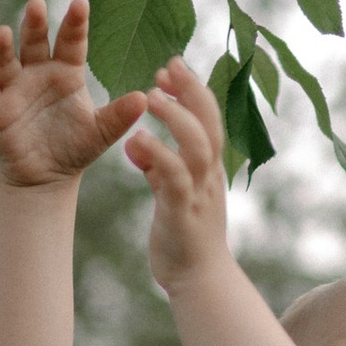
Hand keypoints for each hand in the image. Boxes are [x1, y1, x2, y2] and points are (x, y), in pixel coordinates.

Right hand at [0, 0, 144, 189]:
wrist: (45, 176)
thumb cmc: (74, 148)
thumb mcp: (100, 133)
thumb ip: (118, 116)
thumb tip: (143, 98)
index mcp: (66, 72)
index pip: (71, 42)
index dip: (75, 24)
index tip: (81, 4)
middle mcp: (38, 72)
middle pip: (35, 42)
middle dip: (35, 24)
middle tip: (37, 3)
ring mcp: (14, 88)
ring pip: (6, 61)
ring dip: (2, 47)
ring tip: (2, 32)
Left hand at [128, 59, 233, 296]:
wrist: (199, 280)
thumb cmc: (184, 235)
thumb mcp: (171, 193)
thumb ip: (157, 166)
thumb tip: (136, 142)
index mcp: (207, 167)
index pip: (208, 118)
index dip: (192, 89)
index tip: (171, 66)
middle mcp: (209, 175)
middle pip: (209, 122)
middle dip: (191, 91)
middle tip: (166, 67)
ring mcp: (199, 193)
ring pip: (198, 145)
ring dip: (177, 118)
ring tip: (153, 96)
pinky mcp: (183, 213)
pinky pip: (174, 178)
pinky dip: (158, 155)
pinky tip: (137, 140)